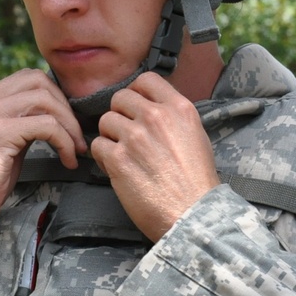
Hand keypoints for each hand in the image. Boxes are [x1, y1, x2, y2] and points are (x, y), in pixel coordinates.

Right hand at [0, 68, 86, 245]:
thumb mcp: (2, 144)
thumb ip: (21, 124)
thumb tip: (53, 117)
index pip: (28, 77)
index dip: (55, 96)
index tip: (68, 123)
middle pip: (39, 81)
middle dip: (66, 108)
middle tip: (77, 137)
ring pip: (45, 100)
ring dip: (69, 125)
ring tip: (76, 149)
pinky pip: (46, 126)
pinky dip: (64, 142)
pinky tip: (67, 160)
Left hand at [91, 72, 219, 240]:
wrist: (192, 214)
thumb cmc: (197, 182)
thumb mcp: (196, 136)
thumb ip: (172, 117)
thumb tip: (150, 108)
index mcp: (179, 108)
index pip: (146, 80)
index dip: (136, 93)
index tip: (136, 107)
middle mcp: (156, 117)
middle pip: (120, 98)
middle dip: (120, 115)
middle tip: (126, 134)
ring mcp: (135, 137)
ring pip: (105, 121)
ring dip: (110, 136)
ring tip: (123, 154)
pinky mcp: (118, 159)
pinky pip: (98, 145)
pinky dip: (103, 157)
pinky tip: (117, 168)